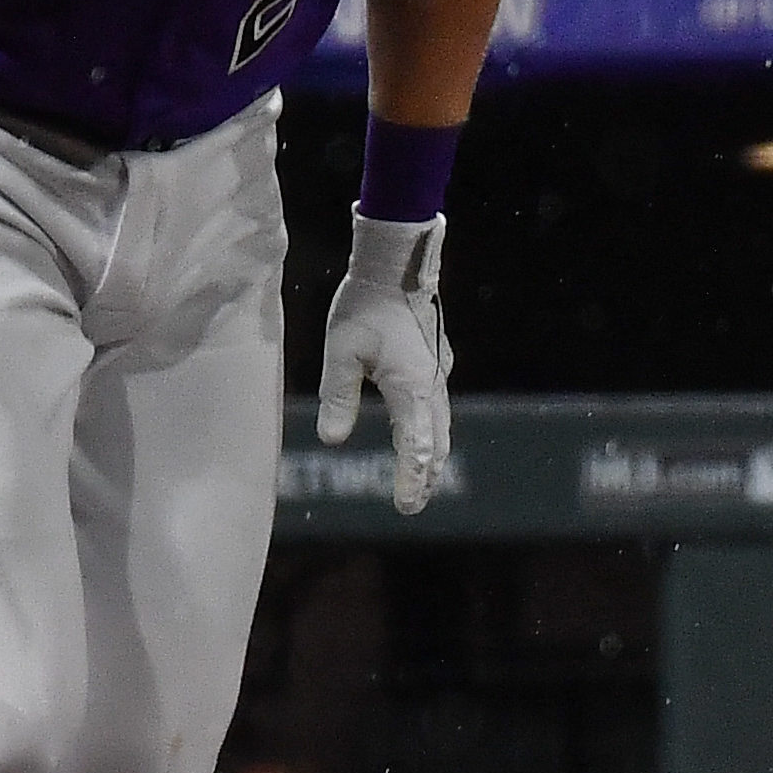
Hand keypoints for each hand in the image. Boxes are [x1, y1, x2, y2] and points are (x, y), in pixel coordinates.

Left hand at [316, 211, 451, 515]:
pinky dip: (433, 431)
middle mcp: (432, 386)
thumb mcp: (340, 353)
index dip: (410, 479)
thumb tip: (331, 440)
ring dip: (432, 456)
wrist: (397, 266)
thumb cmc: (364, 306)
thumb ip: (337, 398)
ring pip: (441, 426)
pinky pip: (438, 408)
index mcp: (411, 388)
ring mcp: (439, 373)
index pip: (415, 448)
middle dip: (425, 476)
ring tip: (422, 481)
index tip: (404, 506)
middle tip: (412, 505)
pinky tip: (422, 435)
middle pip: (436, 443)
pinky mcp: (436, 362)